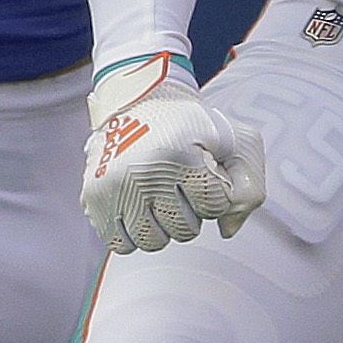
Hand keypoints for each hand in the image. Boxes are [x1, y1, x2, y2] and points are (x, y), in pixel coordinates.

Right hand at [82, 53, 266, 253]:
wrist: (138, 99)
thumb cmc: (192, 125)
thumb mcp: (234, 140)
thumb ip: (249, 187)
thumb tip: (226, 231)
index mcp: (181, 155)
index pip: (216, 205)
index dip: (216, 191)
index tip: (204, 168)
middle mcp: (144, 174)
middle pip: (185, 229)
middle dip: (191, 209)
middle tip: (180, 181)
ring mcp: (115, 188)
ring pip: (153, 241)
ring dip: (163, 225)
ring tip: (160, 195)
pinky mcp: (93, 198)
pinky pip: (120, 243)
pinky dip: (134, 233)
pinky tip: (139, 209)